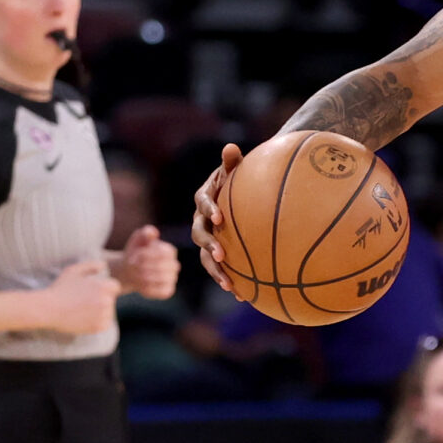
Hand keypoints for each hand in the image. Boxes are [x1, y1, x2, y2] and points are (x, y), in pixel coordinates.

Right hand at [30, 260, 117, 335]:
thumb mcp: (73, 271)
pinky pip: (105, 324)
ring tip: (82, 310)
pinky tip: (84, 318)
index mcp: (103, 287)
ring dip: (100, 311)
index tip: (92, 292)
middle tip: (83, 301)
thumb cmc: (60, 289)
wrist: (48, 309)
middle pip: (111, 300)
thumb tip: (103, 265)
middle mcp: (106, 301)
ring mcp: (103, 315)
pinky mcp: (98, 327)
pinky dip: (98, 322)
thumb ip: (90, 266)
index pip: (115, 287)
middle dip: (101, 299)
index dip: (104, 288)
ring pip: (109, 312)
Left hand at [115, 225, 179, 298]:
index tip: (133, 257)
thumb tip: (152, 232)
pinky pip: (161, 292)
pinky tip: (139, 285)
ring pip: (162, 280)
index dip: (146, 256)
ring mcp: (172, 279)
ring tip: (134, 274)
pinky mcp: (168, 291)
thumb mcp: (137, 239)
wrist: (130, 269)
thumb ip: (145, 233)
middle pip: (163, 267)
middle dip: (144, 267)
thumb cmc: (135, 252)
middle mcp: (174, 265)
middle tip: (132, 267)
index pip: (163, 254)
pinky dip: (148, 289)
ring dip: (145, 277)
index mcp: (170, 251)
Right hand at [190, 142, 245, 294]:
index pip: (202, 203)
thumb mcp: (232, 171)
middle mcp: (200, 220)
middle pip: (199, 234)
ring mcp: (206, 238)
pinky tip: (243, 295)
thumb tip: (231, 147)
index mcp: (204, 199)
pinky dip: (229, 280)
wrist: (234, 198)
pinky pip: (219, 268)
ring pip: (205, 257)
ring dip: (216, 271)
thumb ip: (231, 163)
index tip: (220, 218)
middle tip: (221, 255)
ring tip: (229, 285)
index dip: (209, 210)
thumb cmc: (235, 182)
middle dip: (209, 246)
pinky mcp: (214, 252)